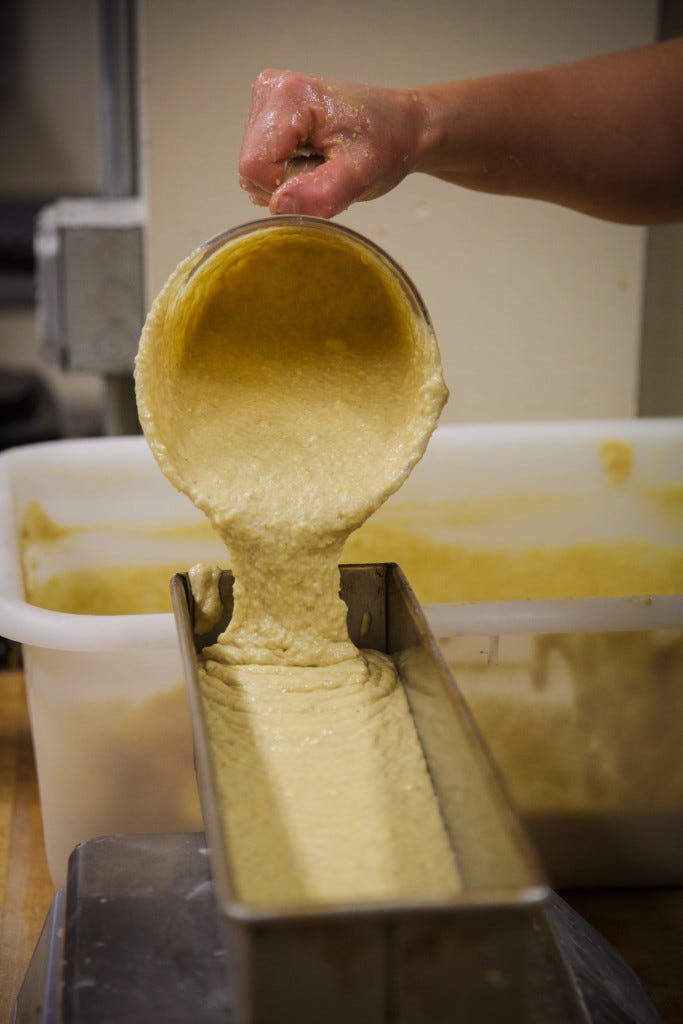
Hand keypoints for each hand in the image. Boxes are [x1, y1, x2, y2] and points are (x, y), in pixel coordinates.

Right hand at [238, 70, 423, 217]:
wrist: (401, 126)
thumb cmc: (386, 144)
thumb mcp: (361, 175)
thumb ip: (321, 193)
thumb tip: (277, 206)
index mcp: (288, 97)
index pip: (253, 167)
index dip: (285, 187)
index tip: (322, 177)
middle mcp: (269, 90)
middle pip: (250, 169)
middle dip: (287, 184)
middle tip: (326, 170)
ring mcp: (266, 100)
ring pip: (254, 170)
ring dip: (289, 179)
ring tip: (323, 162)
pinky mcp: (268, 113)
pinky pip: (261, 163)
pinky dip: (287, 171)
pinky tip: (314, 157)